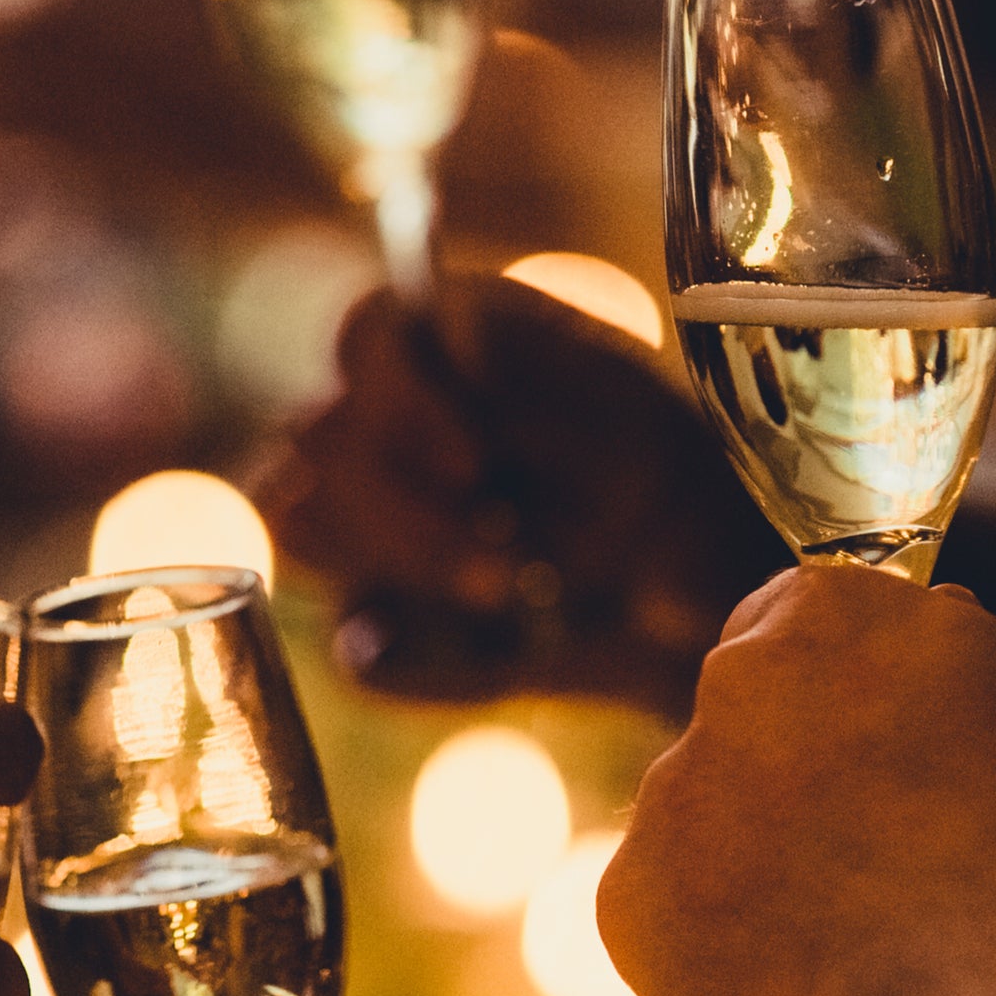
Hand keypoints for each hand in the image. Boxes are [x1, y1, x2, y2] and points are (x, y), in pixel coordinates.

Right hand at [259, 280, 786, 717]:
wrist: (697, 596)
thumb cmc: (670, 477)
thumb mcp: (631, 421)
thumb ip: (540, 377)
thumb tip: (459, 336)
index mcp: (444, 340)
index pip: (366, 335)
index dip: (400, 400)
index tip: (474, 465)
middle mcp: (379, 418)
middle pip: (314, 436)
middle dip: (401, 512)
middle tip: (504, 564)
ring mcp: (357, 518)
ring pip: (298, 521)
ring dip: (398, 567)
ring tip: (502, 597)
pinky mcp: (369, 617)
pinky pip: (353, 650)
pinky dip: (416, 660)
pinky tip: (498, 653)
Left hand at [601, 567, 995, 995]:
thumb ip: (984, 671)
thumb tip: (951, 667)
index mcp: (828, 611)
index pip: (804, 617)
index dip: (846, 684)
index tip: (881, 738)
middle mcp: (726, 684)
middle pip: (749, 723)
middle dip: (799, 778)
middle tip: (881, 858)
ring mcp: (668, 795)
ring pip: (703, 829)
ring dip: (758, 870)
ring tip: (860, 949)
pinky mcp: (630, 906)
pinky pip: (670, 928)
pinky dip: (721, 958)